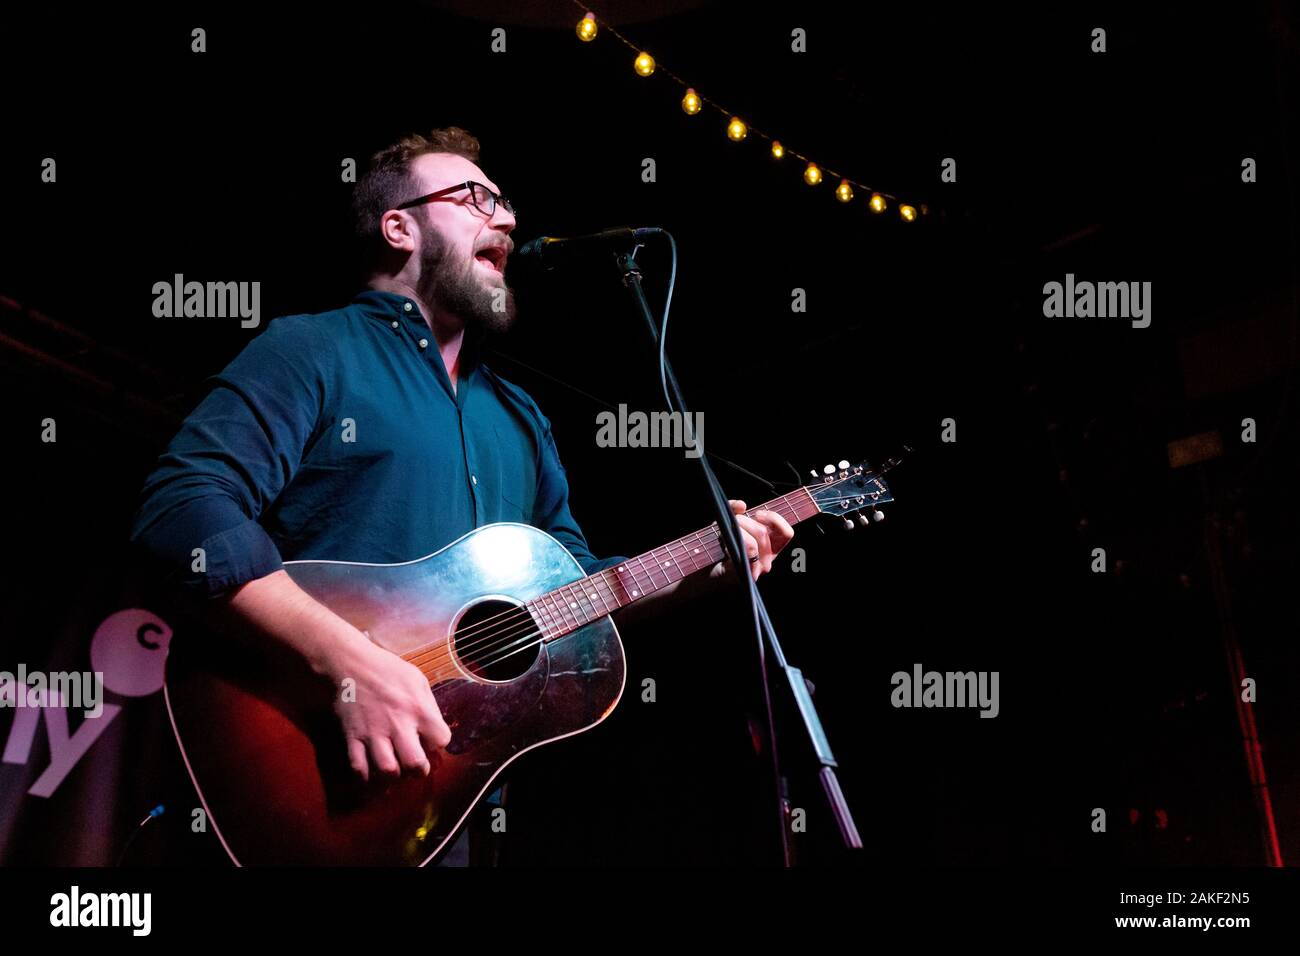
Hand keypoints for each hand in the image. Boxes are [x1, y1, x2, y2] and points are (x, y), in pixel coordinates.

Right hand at [323, 634, 452, 782]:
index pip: (441, 739)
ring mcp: (373, 733)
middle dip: (418, 770)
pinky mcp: (353, 737)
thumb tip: (434, 729)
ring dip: (393, 775)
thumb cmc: (387, 670)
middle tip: (415, 765)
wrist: (350, 664)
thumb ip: (428, 705)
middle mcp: (398, 724)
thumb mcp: (417, 679)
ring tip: (395, 768)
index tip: (430, 739)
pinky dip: (365, 776)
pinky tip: (371, 772)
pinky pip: (358, 767)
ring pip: (387, 770)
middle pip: (414, 763)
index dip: (438, 742)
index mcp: (418, 708)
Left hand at [711, 499, 795, 581]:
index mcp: (770, 548)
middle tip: (734, 520)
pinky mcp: (746, 574)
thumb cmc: (720, 545)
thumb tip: (742, 505)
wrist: (706, 568)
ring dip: (738, 531)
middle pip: (763, 533)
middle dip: (746, 522)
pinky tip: (725, 542)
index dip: (775, 519)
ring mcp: (758, 569)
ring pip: (753, 543)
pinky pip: (746, 554)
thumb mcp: (727, 521)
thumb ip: (734, 508)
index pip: (787, 533)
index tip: (757, 514)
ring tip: (726, 530)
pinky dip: (734, 543)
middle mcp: (767, 560)